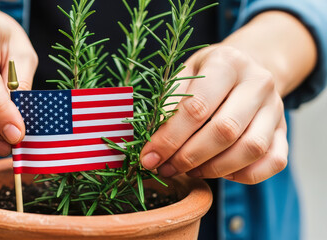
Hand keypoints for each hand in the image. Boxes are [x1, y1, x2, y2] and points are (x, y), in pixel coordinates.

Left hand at [140, 45, 287, 183]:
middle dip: (189, 156)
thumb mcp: (183, 75)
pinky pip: (274, 162)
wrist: (245, 67)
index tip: (149, 157)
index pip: (197, 107)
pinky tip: (220, 171)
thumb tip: (150, 146)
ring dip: (214, 169)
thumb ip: (167, 105)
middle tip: (166, 168)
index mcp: (227, 62)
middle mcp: (258, 82)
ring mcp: (276, 107)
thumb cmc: (206, 74)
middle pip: (225, 131)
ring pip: (251, 149)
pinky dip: (245, 174)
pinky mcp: (285, 130)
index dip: (169, 138)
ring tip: (189, 170)